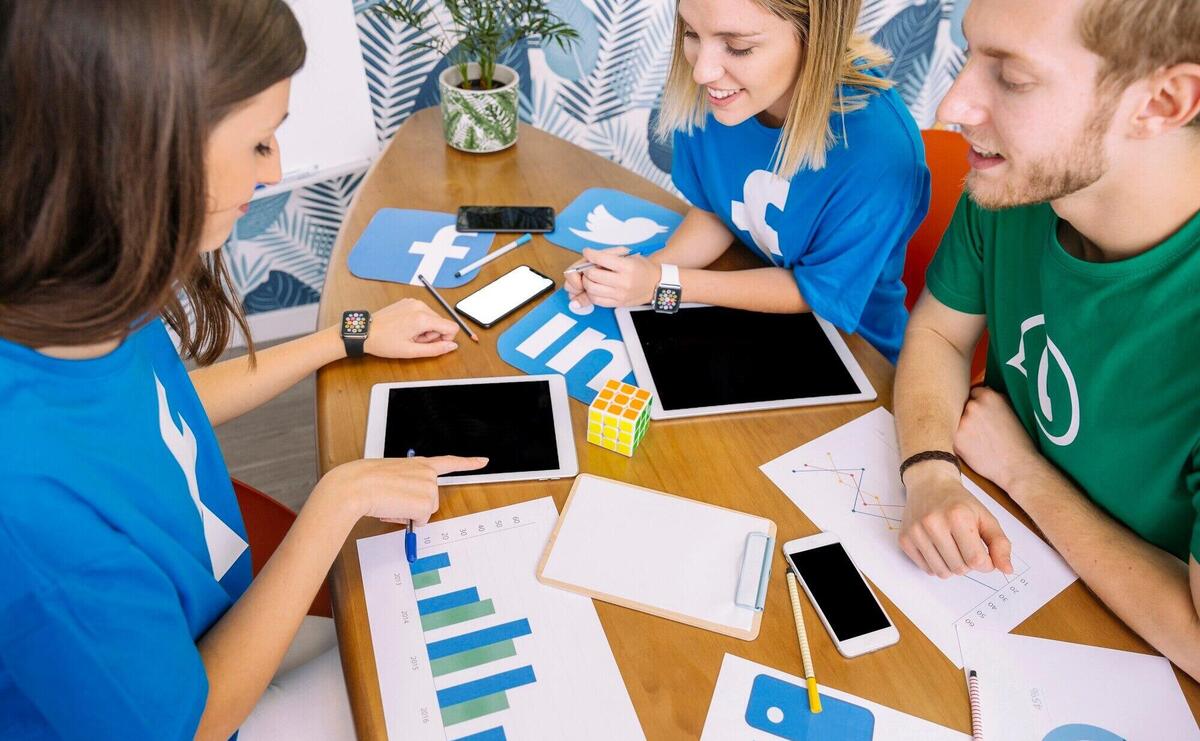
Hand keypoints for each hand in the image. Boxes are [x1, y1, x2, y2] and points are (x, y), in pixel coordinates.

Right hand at [316, 455, 487, 525]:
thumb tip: (409, 506)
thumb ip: (406, 484)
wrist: (357, 485)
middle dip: (416, 505)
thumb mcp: (391, 476)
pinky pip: (420, 521)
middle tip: (394, 499)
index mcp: (419, 463)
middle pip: (432, 499)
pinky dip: (407, 520)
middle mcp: (428, 473)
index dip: (468, 462)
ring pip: (426, 511)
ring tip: (391, 502)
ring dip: (410, 513)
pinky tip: (394, 508)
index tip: (483, 461)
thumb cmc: (365, 480)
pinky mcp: (425, 503)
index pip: (448, 461)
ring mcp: (429, 488)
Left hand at [362, 298, 460, 358]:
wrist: (364, 332)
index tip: (431, 344)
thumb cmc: (384, 342)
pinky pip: (423, 312)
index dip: (446, 339)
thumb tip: (452, 346)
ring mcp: (413, 302)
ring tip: (408, 334)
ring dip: (425, 329)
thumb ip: (436, 349)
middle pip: (442, 322)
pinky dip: (418, 322)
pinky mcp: (408, 302)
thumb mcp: (412, 351)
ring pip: (433, 318)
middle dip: (432, 335)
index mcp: (423, 318)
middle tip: (415, 341)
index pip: (452, 327)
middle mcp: (420, 306)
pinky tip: (405, 327)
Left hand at [568, 246, 660, 308]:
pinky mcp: (617, 303)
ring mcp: (620, 294)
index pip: (602, 259)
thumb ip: (611, 256)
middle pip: (594, 275)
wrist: (656, 284)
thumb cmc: (642, 269)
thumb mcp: (630, 256)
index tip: (587, 252)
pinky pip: (597, 300)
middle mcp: (623, 282)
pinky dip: (592, 293)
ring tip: (591, 278)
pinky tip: (595, 287)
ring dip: (587, 282)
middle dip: (587, 269)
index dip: (590, 254)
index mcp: (627, 267)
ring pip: (592, 289)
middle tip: (588, 267)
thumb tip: (591, 257)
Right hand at [899, 463, 1013, 577]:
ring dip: (952, 566)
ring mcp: (916, 532)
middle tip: (966, 547)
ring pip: (942, 572)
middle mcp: (934, 523)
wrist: (929, 484)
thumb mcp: (986, 517)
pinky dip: (936, 564)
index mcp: (958, 517)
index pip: (976, 560)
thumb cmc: (960, 502)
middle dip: (968, 564)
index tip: (985, 555)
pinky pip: (926, 569)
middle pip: (959, 568)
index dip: (986, 564)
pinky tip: (938, 548)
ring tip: (953, 549)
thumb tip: (1007, 570)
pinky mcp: (905, 539)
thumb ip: (1000, 543)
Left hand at [955, 386, 1039, 494]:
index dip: (976, 404)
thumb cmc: (1017, 441)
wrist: (1017, 466)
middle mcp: (973, 406)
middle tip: (978, 428)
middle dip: (966, 414)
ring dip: (961, 427)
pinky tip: (973, 447)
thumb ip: (992, 400)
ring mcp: (963, 422)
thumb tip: (977, 394)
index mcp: (988, 396)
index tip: (981, 415)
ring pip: (955, 420)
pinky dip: (959, 440)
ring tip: (978, 440)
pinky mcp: (956, 439)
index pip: (972, 392)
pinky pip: (952, 435)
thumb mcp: (1010, 410)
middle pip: (961, 405)